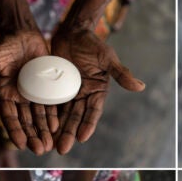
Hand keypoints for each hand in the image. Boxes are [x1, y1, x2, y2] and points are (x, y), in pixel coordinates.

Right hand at [0, 30, 56, 154]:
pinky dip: (54, 118)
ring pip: (40, 118)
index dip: (15, 132)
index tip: (21, 145)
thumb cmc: (4, 47)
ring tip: (50, 145)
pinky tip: (57, 128)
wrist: (23, 34)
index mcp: (5, 95)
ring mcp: (34, 95)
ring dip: (44, 132)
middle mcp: (20, 98)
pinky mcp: (47, 89)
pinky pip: (51, 106)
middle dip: (33, 136)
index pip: (10, 118)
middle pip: (27, 122)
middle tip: (40, 149)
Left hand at [51, 28, 144, 153]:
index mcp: (98, 91)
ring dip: (58, 130)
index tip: (82, 137)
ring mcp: (70, 92)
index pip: (93, 112)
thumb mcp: (108, 58)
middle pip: (76, 117)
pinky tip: (41, 127)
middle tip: (62, 149)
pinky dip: (47, 115)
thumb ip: (121, 73)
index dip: (87, 125)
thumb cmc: (93, 43)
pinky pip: (51, 103)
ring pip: (62, 114)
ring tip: (51, 145)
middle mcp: (84, 95)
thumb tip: (140, 86)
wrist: (73, 31)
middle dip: (69, 133)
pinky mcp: (56, 87)